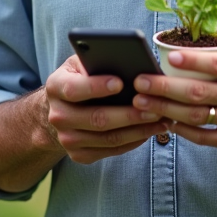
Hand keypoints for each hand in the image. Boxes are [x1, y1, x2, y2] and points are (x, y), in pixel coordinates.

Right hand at [44, 55, 171, 163]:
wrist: (60, 109)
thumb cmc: (80, 78)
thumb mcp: (82, 63)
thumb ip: (98, 60)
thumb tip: (129, 63)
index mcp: (56, 87)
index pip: (74, 89)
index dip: (97, 87)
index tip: (121, 82)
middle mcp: (58, 116)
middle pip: (97, 118)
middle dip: (129, 114)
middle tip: (155, 107)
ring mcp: (67, 139)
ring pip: (108, 138)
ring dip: (138, 130)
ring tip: (161, 120)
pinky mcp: (79, 155)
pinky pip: (111, 150)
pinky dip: (133, 141)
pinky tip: (150, 130)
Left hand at [131, 22, 216, 154]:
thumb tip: (196, 15)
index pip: (216, 64)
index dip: (191, 61)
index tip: (167, 57)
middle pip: (198, 92)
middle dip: (163, 87)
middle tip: (139, 82)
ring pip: (196, 116)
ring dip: (165, 110)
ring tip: (141, 103)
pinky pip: (203, 137)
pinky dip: (181, 131)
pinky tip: (164, 121)